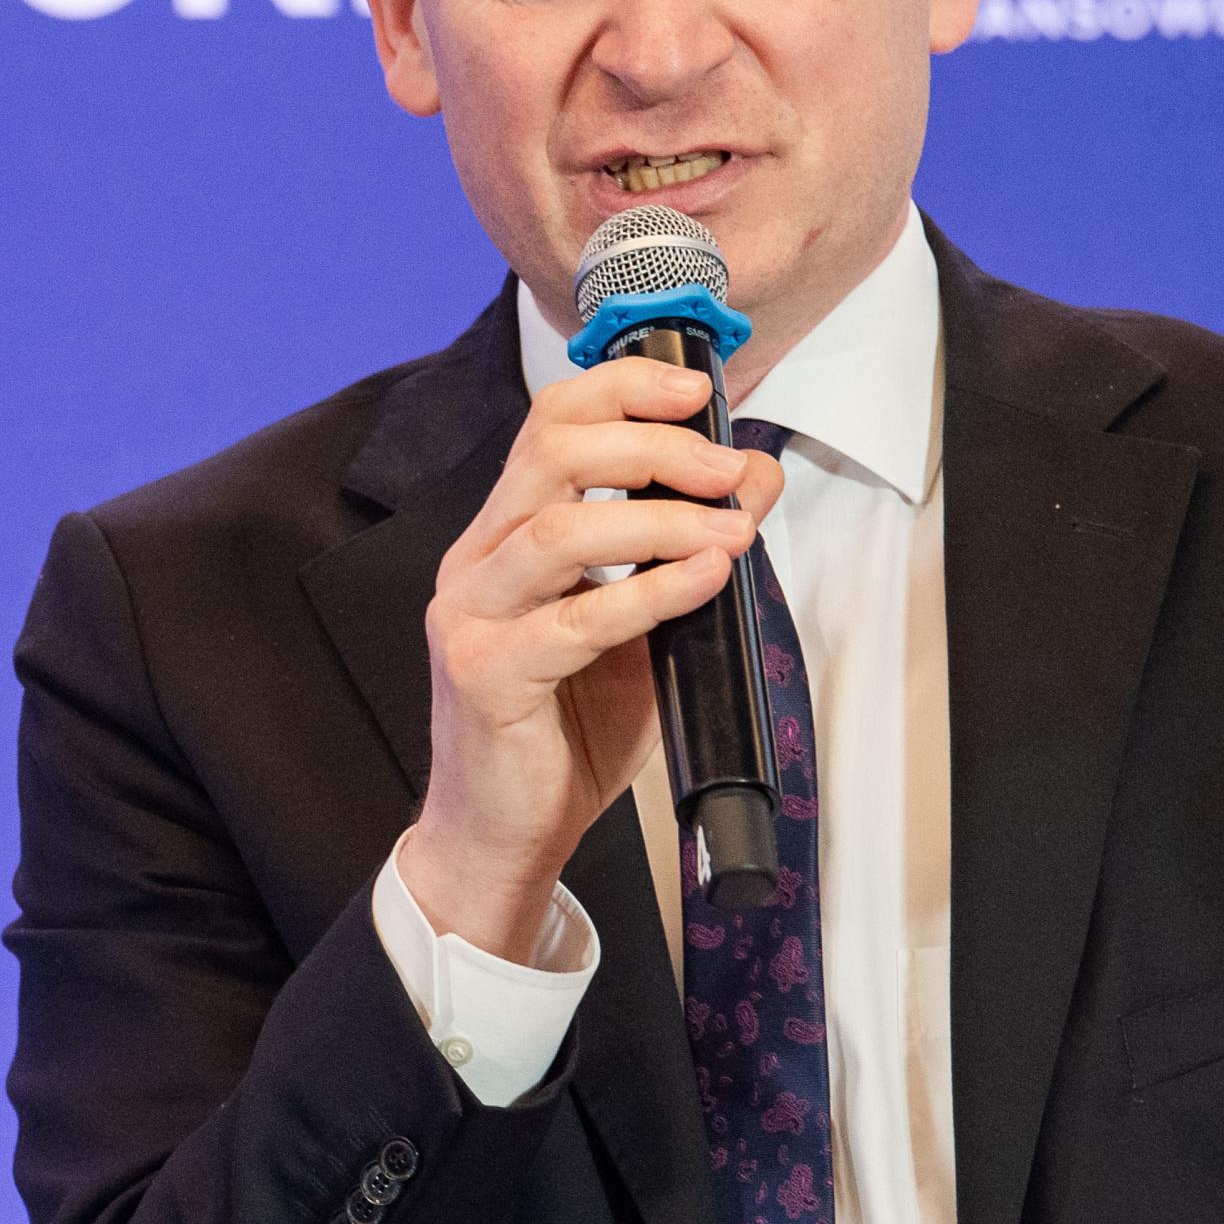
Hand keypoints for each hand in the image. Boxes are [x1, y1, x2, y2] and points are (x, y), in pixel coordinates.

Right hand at [403, 356, 778, 961]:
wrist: (503, 833)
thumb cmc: (564, 733)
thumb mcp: (642, 627)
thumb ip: (684, 553)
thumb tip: (751, 481)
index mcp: (505, 535)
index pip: (550, 423)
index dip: (623, 390)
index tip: (696, 389)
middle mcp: (477, 562)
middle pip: (551, 454)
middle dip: (653, 446)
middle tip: (725, 468)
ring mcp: (472, 616)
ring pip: (559, 531)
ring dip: (661, 522)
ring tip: (731, 533)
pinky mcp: (485, 674)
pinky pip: (575, 621)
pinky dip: (651, 593)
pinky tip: (704, 582)